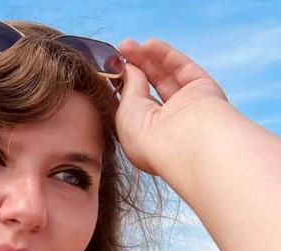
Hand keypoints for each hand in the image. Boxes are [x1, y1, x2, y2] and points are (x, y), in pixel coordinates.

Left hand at [115, 38, 227, 174]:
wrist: (182, 143)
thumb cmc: (147, 139)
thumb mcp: (126, 112)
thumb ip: (128, 87)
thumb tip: (129, 67)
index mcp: (147, 138)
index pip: (134, 107)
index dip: (123, 87)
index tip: (110, 70)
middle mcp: (168, 124)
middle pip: (149, 89)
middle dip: (134, 69)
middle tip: (119, 51)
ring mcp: (187, 107)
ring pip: (165, 77)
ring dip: (147, 58)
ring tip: (127, 45)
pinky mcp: (203, 91)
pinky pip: (182, 68)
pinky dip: (165, 55)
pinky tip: (148, 45)